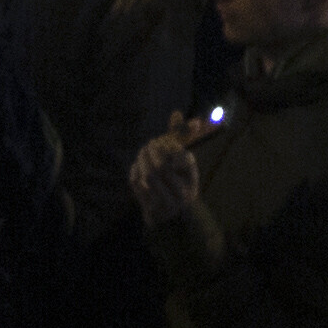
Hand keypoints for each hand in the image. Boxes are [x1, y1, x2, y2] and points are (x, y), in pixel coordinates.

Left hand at [127, 113, 205, 228]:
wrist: (173, 216)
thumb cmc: (178, 179)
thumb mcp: (183, 159)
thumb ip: (180, 135)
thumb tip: (175, 112)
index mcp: (192, 179)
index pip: (182, 157)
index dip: (170, 146)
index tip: (164, 141)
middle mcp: (182, 194)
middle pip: (162, 167)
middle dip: (152, 152)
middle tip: (149, 144)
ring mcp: (166, 204)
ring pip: (150, 176)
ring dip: (142, 160)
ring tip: (142, 152)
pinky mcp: (151, 209)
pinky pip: (138, 186)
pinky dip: (135, 172)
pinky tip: (137, 166)